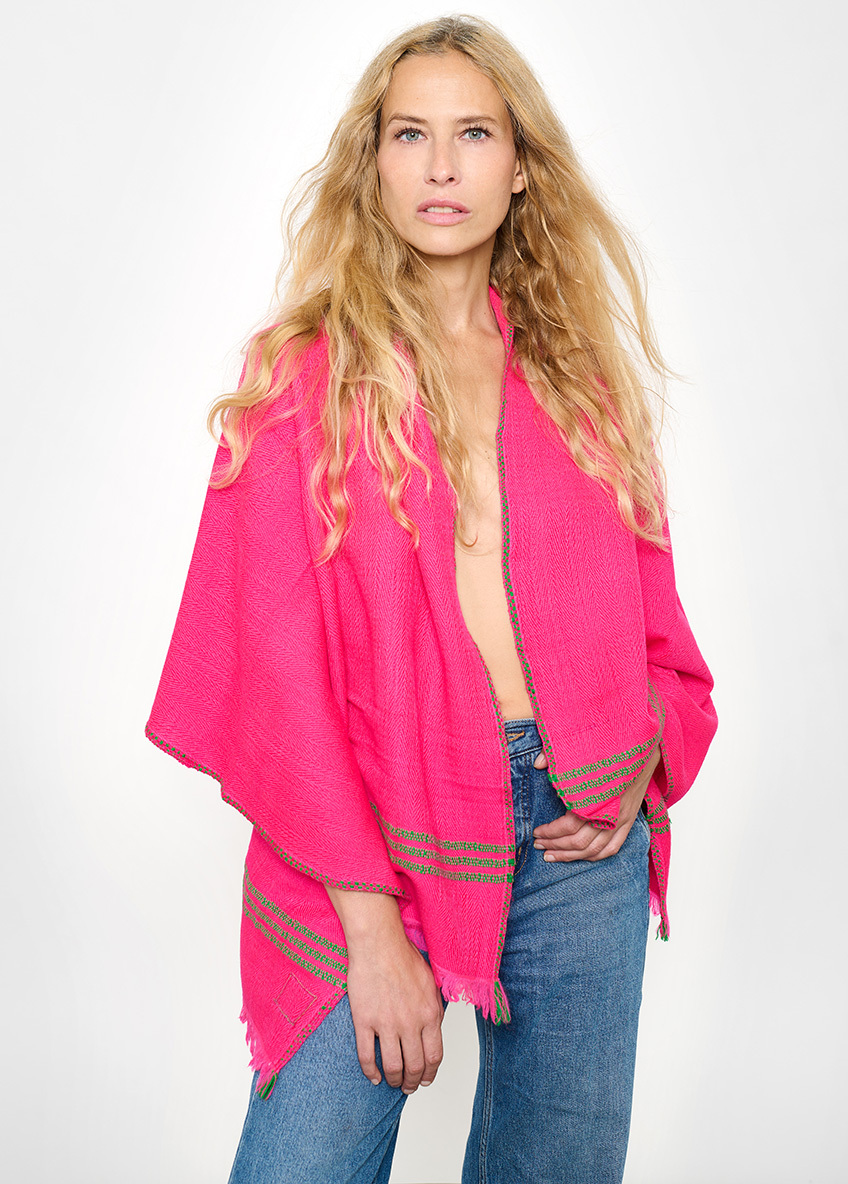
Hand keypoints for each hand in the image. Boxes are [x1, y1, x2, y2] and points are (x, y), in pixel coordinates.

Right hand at [325, 887, 443, 1093]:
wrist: (378, 943)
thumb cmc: (403, 956)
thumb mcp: (431, 982)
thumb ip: (434, 1007)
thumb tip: (435, 1026)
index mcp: (430, 1013)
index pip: (434, 1056)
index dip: (430, 1073)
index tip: (425, 1079)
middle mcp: (410, 1023)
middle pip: (415, 1066)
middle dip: (413, 1082)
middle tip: (409, 1087)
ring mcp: (386, 1024)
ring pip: (393, 1066)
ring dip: (395, 1080)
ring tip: (393, 1082)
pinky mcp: (364, 1021)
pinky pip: (367, 1056)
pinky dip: (371, 1072)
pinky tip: (374, 1076)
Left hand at [531, 745, 659, 861]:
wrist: (642, 750)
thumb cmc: (610, 751)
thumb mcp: (582, 752)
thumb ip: (557, 757)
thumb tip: (536, 764)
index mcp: (595, 797)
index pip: (568, 825)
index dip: (550, 832)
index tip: (536, 831)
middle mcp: (609, 814)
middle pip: (578, 842)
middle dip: (555, 846)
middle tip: (538, 845)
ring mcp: (621, 821)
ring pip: (593, 850)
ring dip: (570, 856)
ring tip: (552, 856)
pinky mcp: (629, 822)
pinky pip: (612, 848)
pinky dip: (594, 857)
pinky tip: (579, 856)